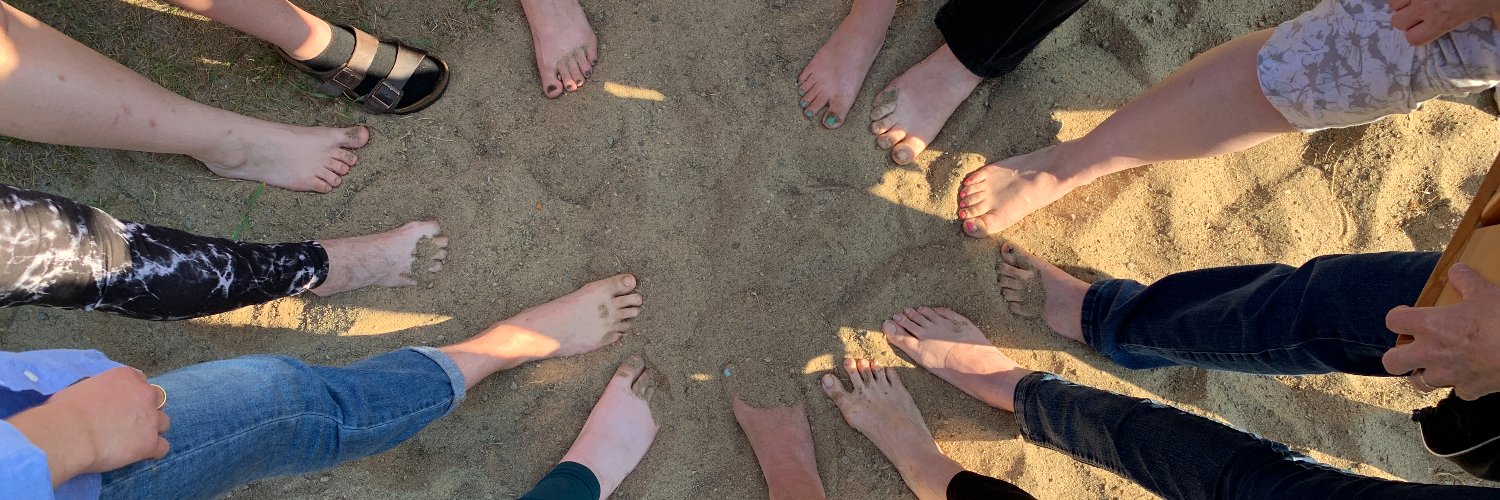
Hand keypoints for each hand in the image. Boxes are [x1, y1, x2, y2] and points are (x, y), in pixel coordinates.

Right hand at [5, 367, 169, 485]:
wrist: (67, 433)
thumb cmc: (63, 411)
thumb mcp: (81, 389)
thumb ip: (98, 392)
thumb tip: (91, 400)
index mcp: (125, 377)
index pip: (140, 380)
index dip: (132, 394)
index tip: (123, 404)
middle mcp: (143, 393)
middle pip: (157, 400)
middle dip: (147, 410)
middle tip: (130, 422)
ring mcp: (150, 418)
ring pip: (164, 423)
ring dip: (152, 430)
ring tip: (135, 441)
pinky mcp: (150, 442)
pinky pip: (163, 447)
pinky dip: (154, 452)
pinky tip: (141, 455)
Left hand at [1383, 263, 1499, 398]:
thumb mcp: (1484, 291)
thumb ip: (1465, 279)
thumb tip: (1456, 269)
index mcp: (1428, 325)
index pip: (1393, 321)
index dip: (1398, 317)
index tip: (1407, 315)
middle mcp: (1429, 353)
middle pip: (1391, 362)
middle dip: (1397, 357)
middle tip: (1411, 348)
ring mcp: (1447, 375)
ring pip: (1419, 383)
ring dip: (1424, 374)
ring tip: (1434, 365)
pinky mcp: (1468, 390)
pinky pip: (1457, 391)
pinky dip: (1461, 385)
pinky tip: (1469, 375)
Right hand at [1388, 0, 1499, 45]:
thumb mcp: (1491, 10)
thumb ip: (1486, 21)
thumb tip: (1493, 28)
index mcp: (1442, 20)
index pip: (1413, 38)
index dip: (1417, 34)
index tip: (1422, 29)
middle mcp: (1426, 7)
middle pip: (1397, 22)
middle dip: (1406, 18)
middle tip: (1419, 12)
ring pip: (1393, 3)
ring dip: (1402, 2)